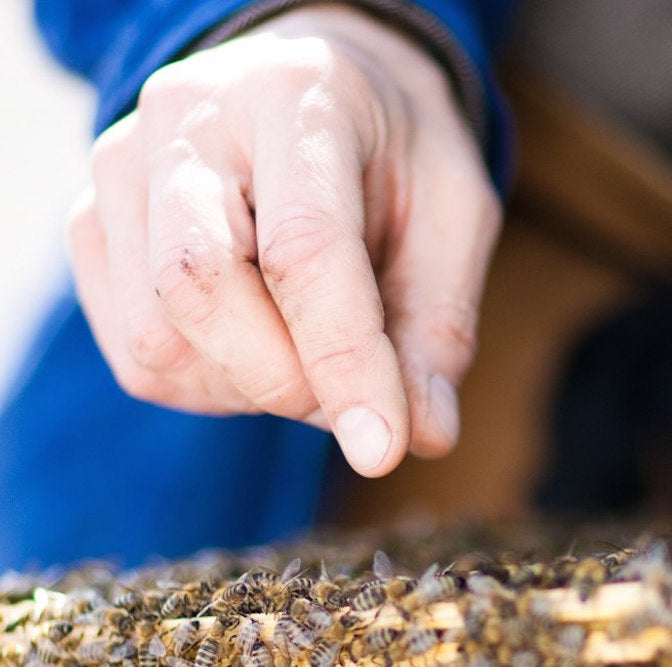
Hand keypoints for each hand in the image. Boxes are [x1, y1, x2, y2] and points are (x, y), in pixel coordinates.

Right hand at [67, 6, 501, 475]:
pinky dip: (212, 383)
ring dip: (250, 387)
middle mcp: (188, 120)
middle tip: (354, 393)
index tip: (383, 448)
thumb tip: (423, 436)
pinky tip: (260, 343)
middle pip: (199, 288)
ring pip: (158, 337)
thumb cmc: (396, 156)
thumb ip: (438, 325)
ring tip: (311, 348)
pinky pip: (140, 355)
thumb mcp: (453, 217)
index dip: (344, 360)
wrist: (319, 90)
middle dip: (286, 380)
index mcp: (296, 98)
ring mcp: (122, 171)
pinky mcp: (94, 227)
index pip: (303, 248)